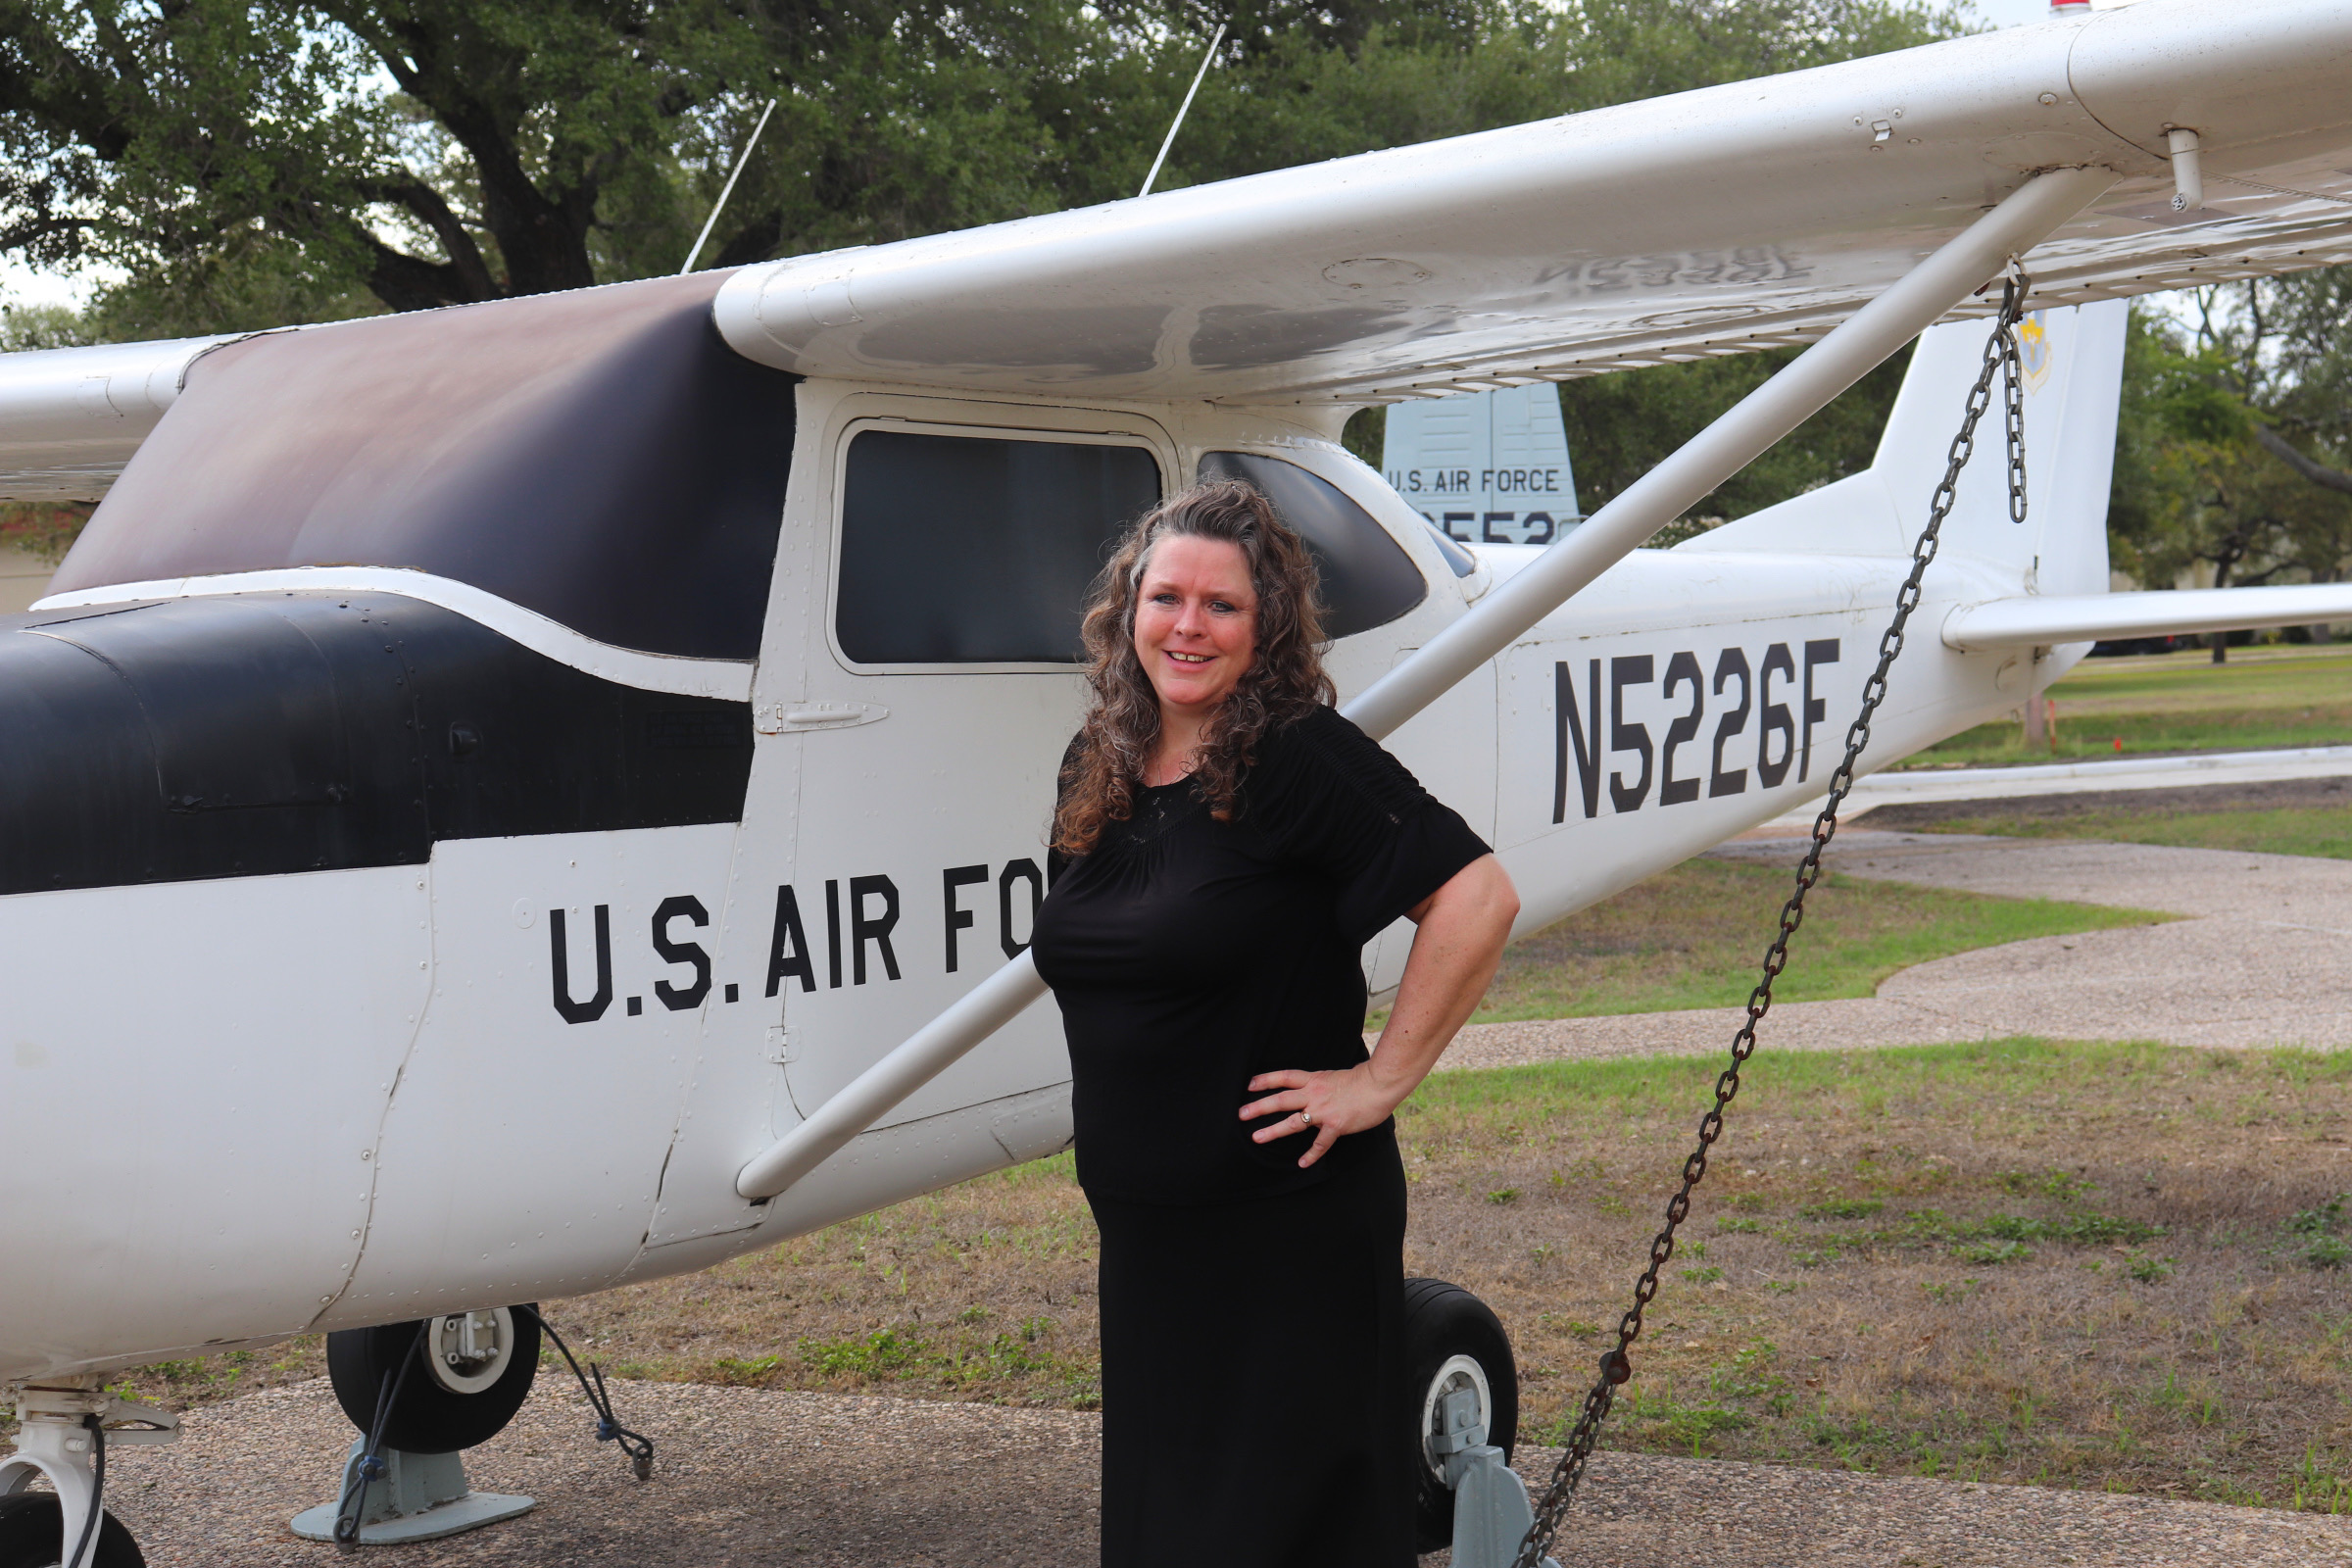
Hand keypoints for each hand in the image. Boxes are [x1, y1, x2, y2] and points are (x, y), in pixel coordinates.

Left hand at [1240, 1065, 1401, 1168]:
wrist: (1379, 1085)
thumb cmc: (1362, 1079)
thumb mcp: (1334, 1076)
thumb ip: (1320, 1084)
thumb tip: (1312, 1088)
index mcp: (1314, 1080)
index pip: (1284, 1077)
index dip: (1266, 1080)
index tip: (1250, 1084)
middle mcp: (1314, 1094)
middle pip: (1281, 1099)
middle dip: (1259, 1107)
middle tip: (1242, 1113)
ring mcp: (1323, 1111)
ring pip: (1292, 1122)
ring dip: (1273, 1131)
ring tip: (1257, 1137)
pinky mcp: (1335, 1125)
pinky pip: (1320, 1143)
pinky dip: (1311, 1154)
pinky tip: (1302, 1163)